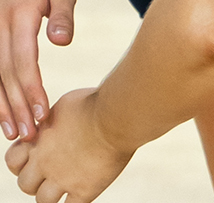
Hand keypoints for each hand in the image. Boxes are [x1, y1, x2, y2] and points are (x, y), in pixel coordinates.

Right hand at [0, 0, 78, 141]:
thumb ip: (61, 14)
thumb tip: (61, 41)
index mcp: (17, 16)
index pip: (22, 62)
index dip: (31, 91)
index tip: (42, 114)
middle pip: (4, 75)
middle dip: (16, 107)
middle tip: (28, 136)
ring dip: (2, 104)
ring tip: (13, 132)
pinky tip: (3, 109)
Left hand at [4, 90, 131, 201]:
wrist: (117, 115)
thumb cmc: (95, 103)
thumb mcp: (64, 106)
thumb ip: (52, 121)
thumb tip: (48, 123)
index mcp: (37, 140)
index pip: (12, 161)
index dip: (23, 162)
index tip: (36, 158)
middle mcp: (44, 162)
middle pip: (25, 184)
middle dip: (36, 180)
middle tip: (53, 173)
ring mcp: (63, 178)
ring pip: (43, 200)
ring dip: (51, 194)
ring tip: (67, 184)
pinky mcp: (84, 189)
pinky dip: (74, 202)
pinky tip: (83, 191)